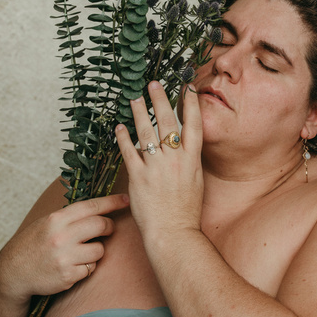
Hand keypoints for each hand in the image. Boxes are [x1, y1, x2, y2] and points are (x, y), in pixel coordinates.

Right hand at [0, 194, 128, 299]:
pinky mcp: (68, 276)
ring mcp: (65, 257)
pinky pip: (90, 268)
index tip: (126, 200)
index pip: (91, 206)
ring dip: (96, 251)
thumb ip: (70, 216)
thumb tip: (99, 207)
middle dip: (109, 227)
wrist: (12, 273)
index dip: (112, 202)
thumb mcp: (46, 223)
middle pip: (101, 225)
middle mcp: (61, 236)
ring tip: (81, 252)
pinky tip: (72, 267)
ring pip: (100, 250)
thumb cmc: (33, 245)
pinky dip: (86, 268)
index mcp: (57, 219)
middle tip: (107, 229)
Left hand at [115, 81, 203, 240]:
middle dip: (161, 99)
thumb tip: (186, 145)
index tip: (187, 87)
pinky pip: (129, 152)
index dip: (190, 103)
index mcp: (192, 160)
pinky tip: (119, 128)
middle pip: (167, 122)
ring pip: (146, 132)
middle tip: (154, 83)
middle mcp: (175, 160)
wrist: (174, 233)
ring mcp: (156, 168)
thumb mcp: (196, 181)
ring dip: (139, 112)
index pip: (193, 124)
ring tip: (134, 99)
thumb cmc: (186, 211)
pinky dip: (123, 138)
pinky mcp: (139, 177)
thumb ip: (190, 161)